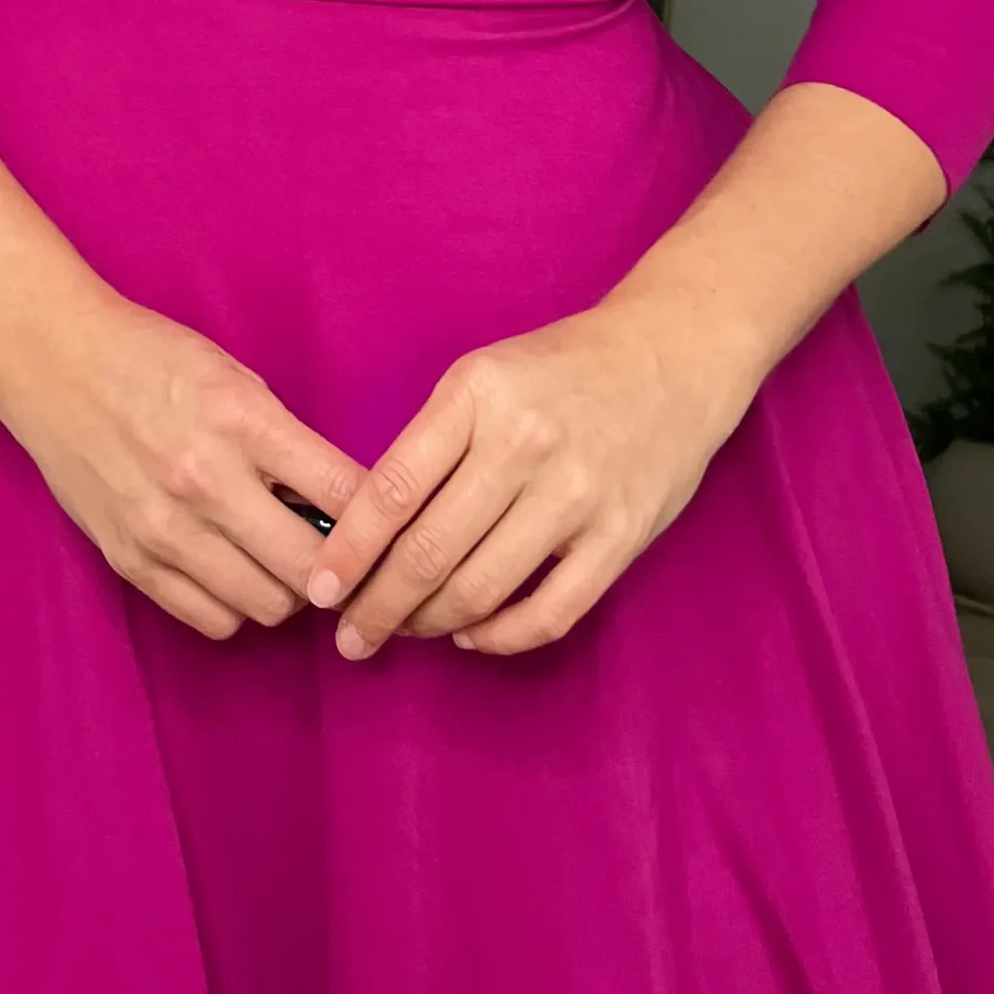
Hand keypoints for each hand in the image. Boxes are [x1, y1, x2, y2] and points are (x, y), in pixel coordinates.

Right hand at [0, 285, 367, 641]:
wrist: (54, 364)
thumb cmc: (154, 360)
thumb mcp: (236, 377)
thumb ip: (288, 443)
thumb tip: (344, 505)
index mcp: (241, 419)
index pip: (342, 492)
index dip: (380, 517)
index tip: (391, 525)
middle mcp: (205, 480)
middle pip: (310, 568)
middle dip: (339, 568)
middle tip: (341, 555)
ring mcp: (163, 527)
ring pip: (265, 604)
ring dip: (286, 589)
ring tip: (283, 559)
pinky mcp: (130, 560)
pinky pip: (211, 619)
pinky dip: (236, 604)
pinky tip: (235, 570)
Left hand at [303, 297, 753, 658]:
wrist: (672, 357)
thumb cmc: (560, 369)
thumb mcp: (483, 375)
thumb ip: (432, 442)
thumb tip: (367, 528)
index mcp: (476, 394)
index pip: (392, 488)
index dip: (348, 551)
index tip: (321, 589)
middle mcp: (523, 443)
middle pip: (428, 551)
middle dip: (378, 606)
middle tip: (352, 634)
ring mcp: (577, 494)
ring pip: (481, 589)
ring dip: (431, 624)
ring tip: (406, 632)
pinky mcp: (620, 537)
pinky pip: (549, 613)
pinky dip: (500, 637)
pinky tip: (473, 634)